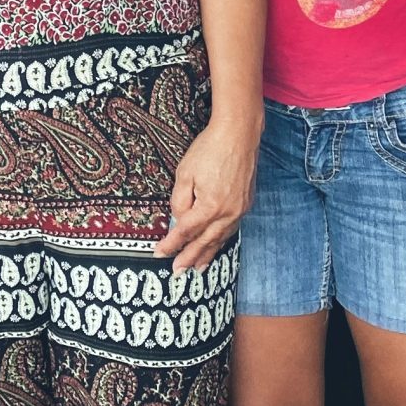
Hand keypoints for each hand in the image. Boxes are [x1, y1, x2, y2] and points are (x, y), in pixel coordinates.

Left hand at [154, 116, 253, 273]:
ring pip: (221, 238)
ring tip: (198, 268)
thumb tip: (179, 219)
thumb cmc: (210, 149)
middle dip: (189, 258)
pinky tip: (216, 244)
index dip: (171, 244)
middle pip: (205, 242)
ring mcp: (240, 210)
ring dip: (208, 254)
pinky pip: (231, 229)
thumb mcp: (185, 173)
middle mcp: (228, 213)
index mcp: (210, 207)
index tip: (159, 254)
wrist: (239, 134)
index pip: (185, 231)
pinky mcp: (246, 204)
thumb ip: (179, 201)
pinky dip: (221, 240)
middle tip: (177, 272)